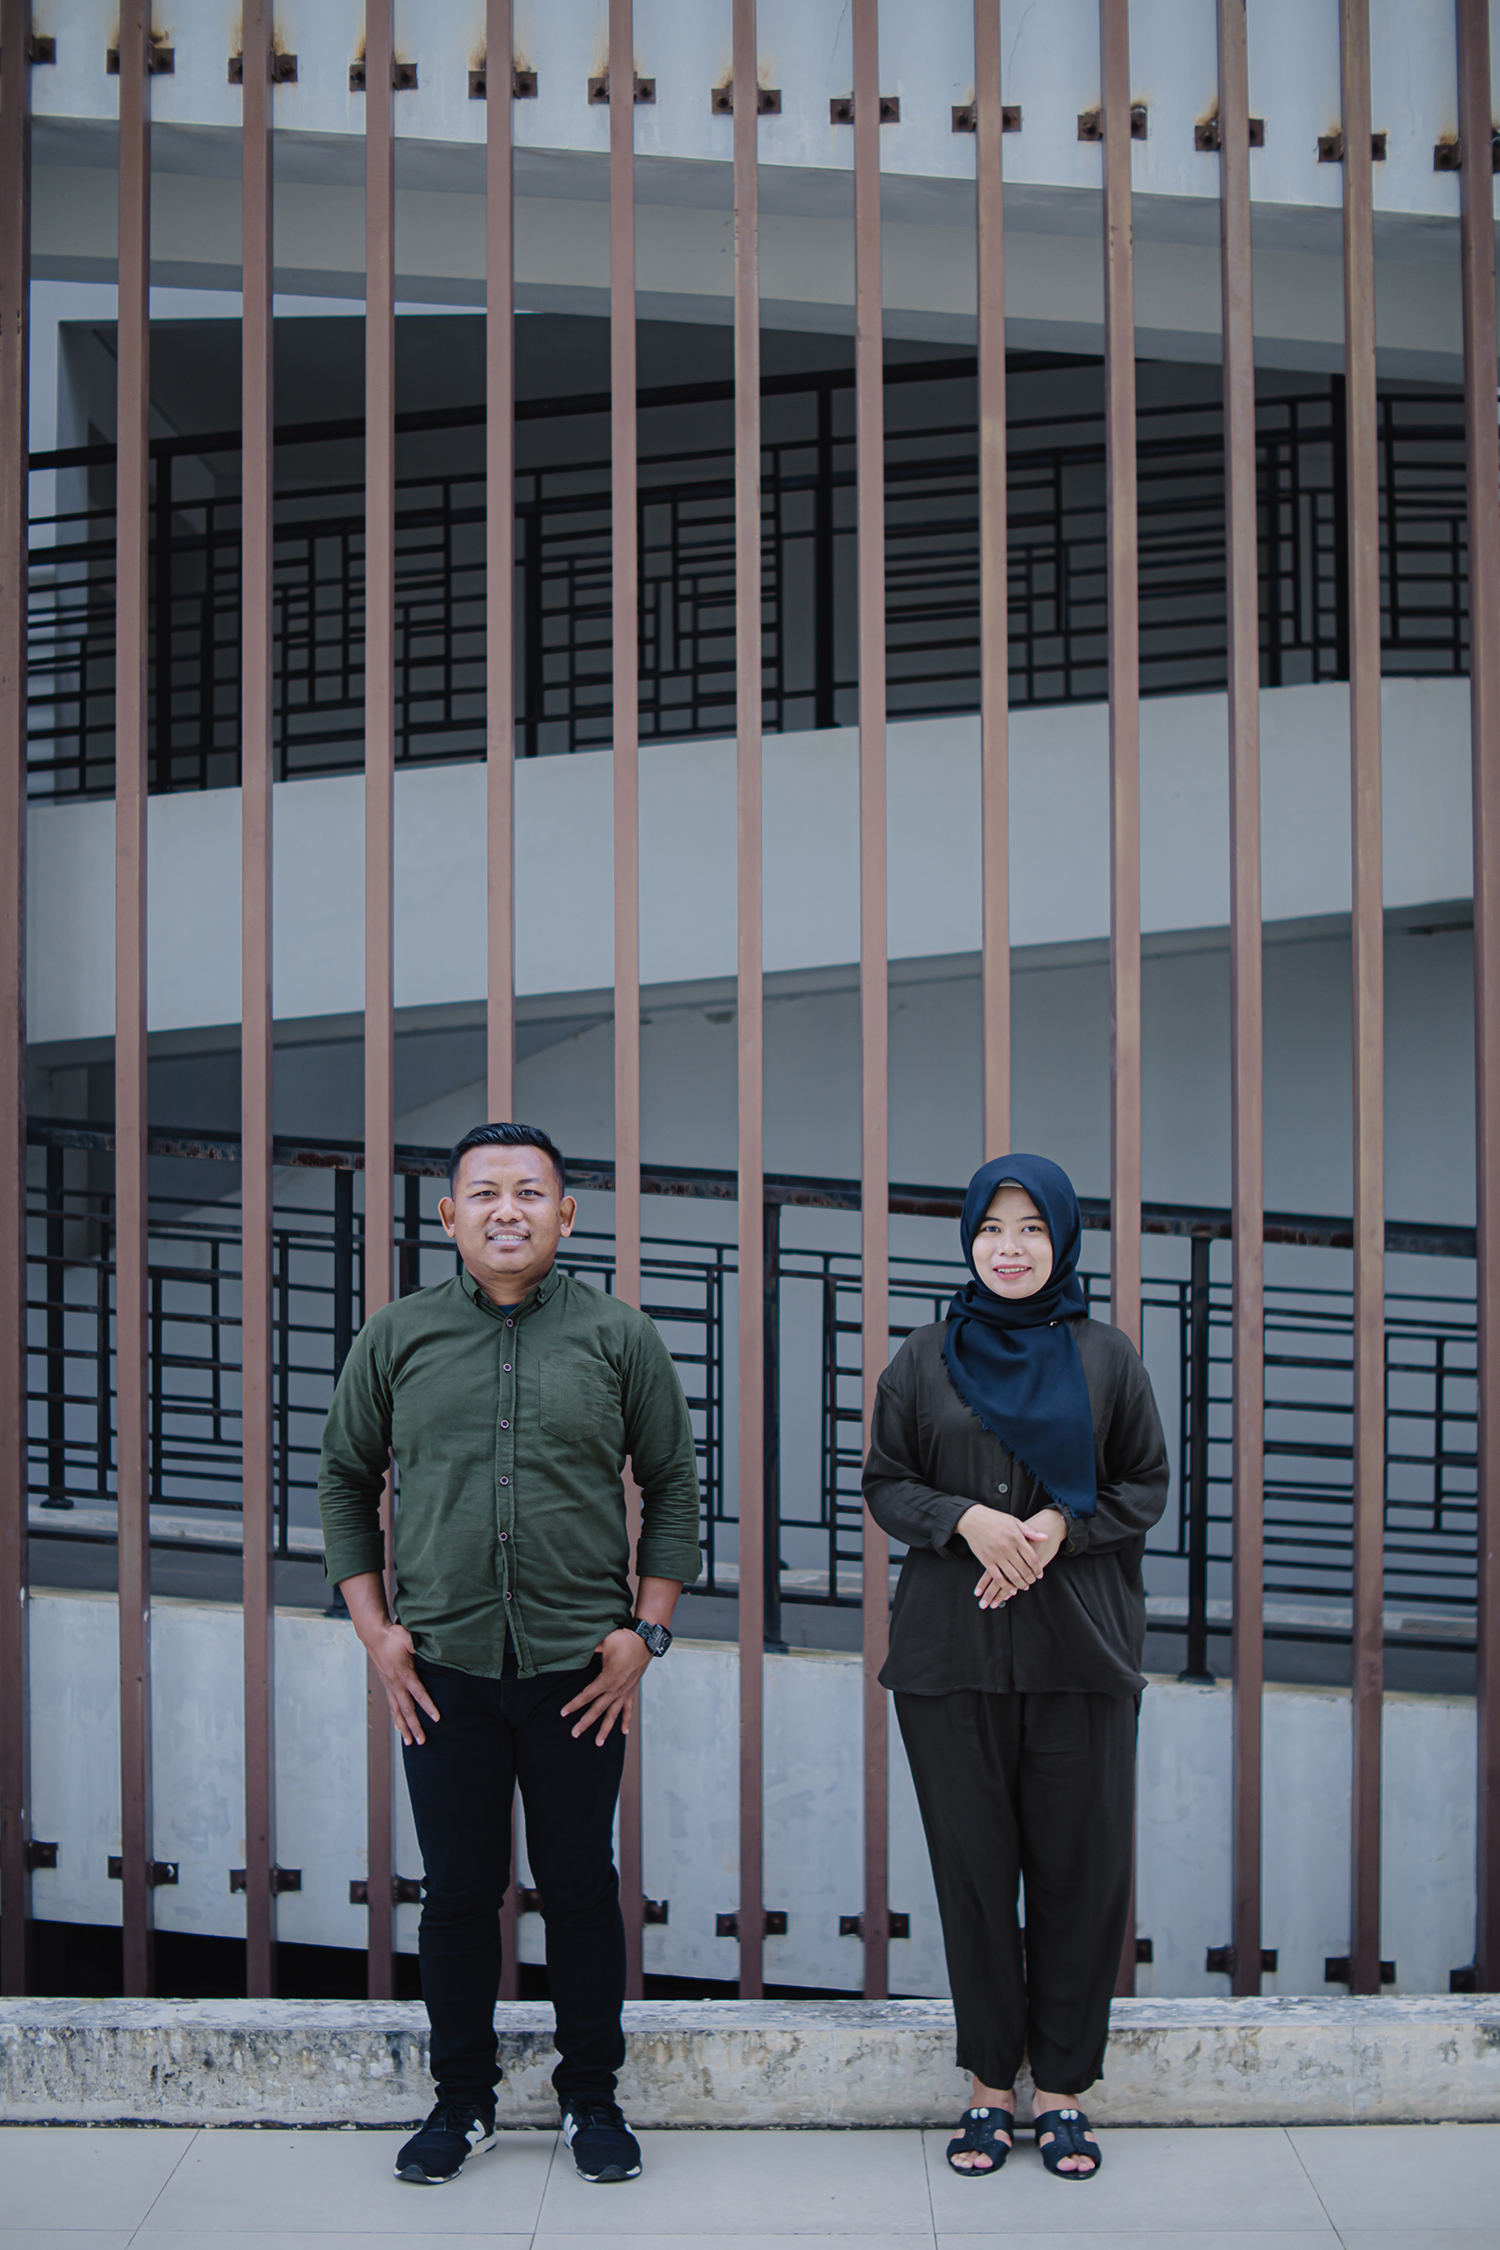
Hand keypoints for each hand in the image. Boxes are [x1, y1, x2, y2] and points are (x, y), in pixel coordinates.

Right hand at [361, 1615, 441, 1746]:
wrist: (374, 1636)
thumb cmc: (393, 1635)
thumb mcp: (408, 1638)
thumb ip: (419, 1647)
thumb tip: (433, 1651)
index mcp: (404, 1673)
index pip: (418, 1693)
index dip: (428, 1706)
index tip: (436, 1718)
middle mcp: (396, 1683)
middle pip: (407, 1709)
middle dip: (414, 1726)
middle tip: (422, 1741)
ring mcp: (390, 1686)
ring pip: (397, 1711)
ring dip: (404, 1728)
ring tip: (409, 1742)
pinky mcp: (387, 1685)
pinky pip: (392, 1706)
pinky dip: (396, 1718)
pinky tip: (399, 1728)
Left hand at [561, 1627, 651, 1745]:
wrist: (646, 1641)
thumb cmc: (625, 1640)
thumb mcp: (605, 1641)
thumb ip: (590, 1647)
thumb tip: (576, 1646)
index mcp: (607, 1680)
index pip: (586, 1695)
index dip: (574, 1704)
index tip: (563, 1713)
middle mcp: (615, 1690)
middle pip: (597, 1710)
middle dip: (585, 1723)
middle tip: (574, 1733)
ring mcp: (624, 1692)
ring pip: (613, 1715)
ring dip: (605, 1729)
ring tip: (598, 1743)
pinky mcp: (631, 1691)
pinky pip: (628, 1709)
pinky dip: (625, 1721)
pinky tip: (623, 1732)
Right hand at [958, 1504, 1067, 1610]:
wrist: (972, 1519)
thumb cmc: (994, 1519)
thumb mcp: (1014, 1521)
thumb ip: (1030, 1531)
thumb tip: (1045, 1537)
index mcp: (1016, 1538)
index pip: (1032, 1558)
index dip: (1038, 1569)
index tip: (1040, 1574)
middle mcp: (1007, 1548)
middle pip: (1024, 1569)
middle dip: (1031, 1578)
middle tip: (1033, 1581)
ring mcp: (996, 1555)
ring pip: (1012, 1575)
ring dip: (1020, 1584)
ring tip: (1025, 1586)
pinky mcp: (986, 1561)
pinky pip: (997, 1577)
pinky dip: (1006, 1586)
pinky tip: (1011, 1590)